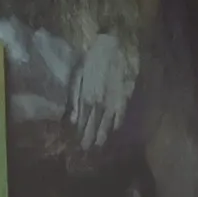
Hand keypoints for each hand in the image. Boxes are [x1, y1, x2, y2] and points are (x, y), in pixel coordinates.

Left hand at [68, 30, 136, 151]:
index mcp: (86, 98)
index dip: (81, 133)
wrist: (113, 46)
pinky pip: (121, 114)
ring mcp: (113, 101)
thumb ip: (74, 98)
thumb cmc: (92, 58)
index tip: (78, 144)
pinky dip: (117, 123)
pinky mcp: (125, 96)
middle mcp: (99, 103)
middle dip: (90, 138)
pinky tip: (114, 129)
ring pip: (107, 122)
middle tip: (87, 150)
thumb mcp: (78, 75)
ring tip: (99, 145)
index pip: (83, 121)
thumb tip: (72, 119)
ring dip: (103, 134)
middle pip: (94, 125)